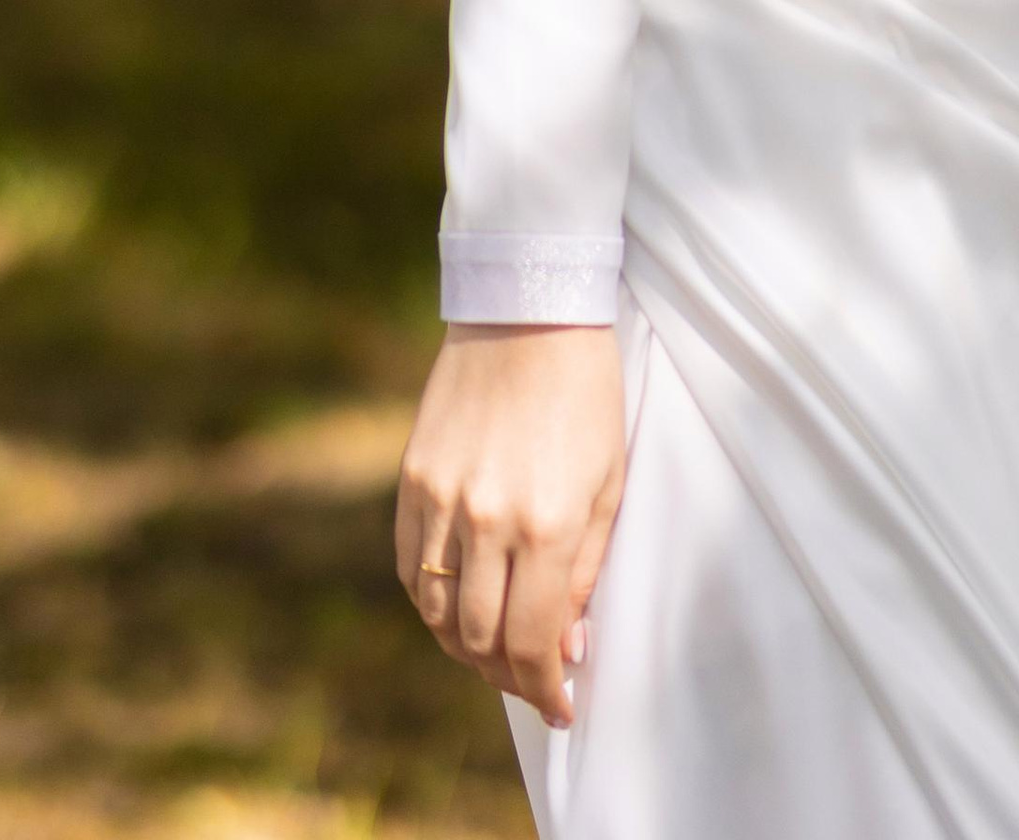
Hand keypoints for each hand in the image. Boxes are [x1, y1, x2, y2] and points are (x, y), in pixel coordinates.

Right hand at [395, 323, 625, 731]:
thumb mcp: (608, 484)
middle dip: (509, 677)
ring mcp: (440, 499)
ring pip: (439, 613)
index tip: (560, 707)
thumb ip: (584, 572)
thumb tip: (565, 646)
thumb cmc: (586, 395)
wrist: (530, 311)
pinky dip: (432, 603)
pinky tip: (458, 608)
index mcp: (545, 524)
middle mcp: (485, 520)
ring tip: (496, 653)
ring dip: (466, 649)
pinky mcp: (412, 479)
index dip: (543, 688)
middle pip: (480, 640)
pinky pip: (411, 568)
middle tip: (533, 681)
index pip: (531, 643)